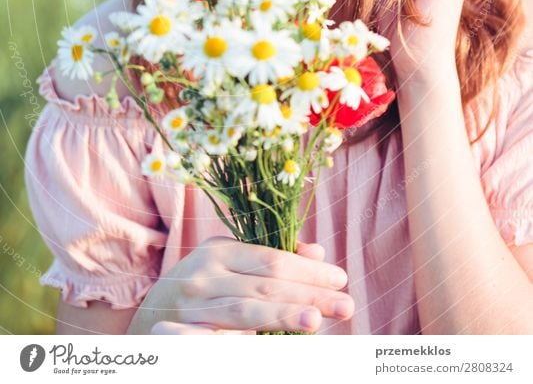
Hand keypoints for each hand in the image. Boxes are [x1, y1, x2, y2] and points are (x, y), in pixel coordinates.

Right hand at [127, 236, 353, 334]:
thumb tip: (317, 251)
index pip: (272, 258)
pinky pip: (222, 338)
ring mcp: (192, 306)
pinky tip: (274, 342)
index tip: (340, 279)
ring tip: (316, 320)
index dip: (307, 269)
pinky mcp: (183, 333)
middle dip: (308, 293)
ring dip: (284, 315)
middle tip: (344, 304)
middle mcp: (204, 274)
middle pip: (265, 284)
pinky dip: (249, 339)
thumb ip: (272, 256)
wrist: (148, 314)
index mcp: (219, 249)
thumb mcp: (231, 261)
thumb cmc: (203, 283)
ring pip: (246, 311)